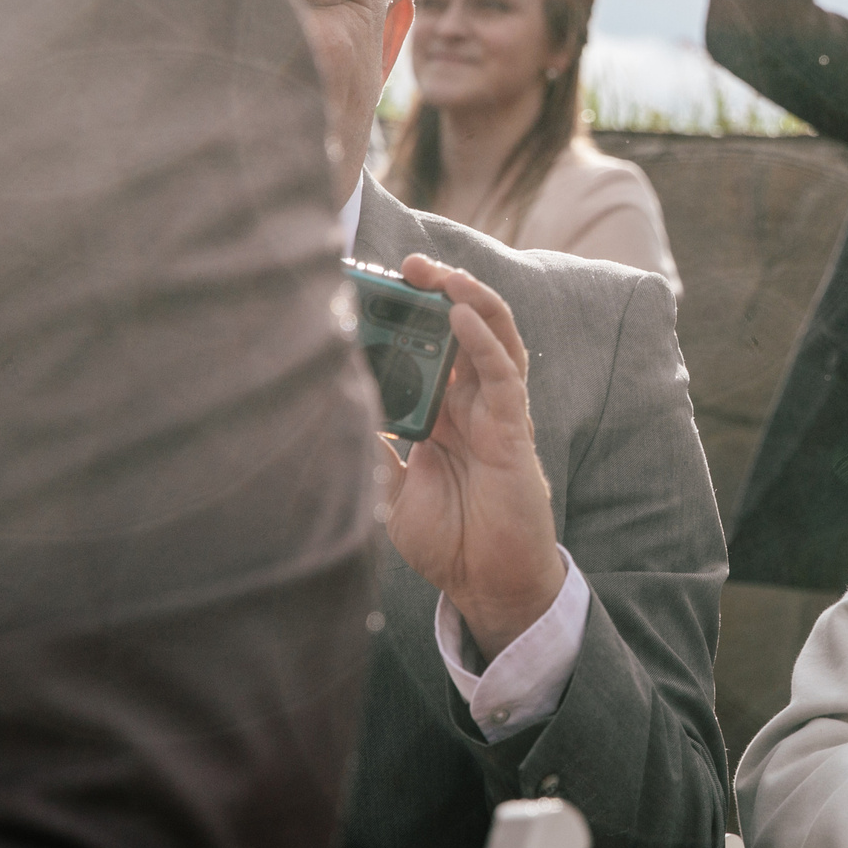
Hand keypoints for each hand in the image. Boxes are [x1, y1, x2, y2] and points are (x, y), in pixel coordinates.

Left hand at [379, 256, 563, 661]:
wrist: (485, 583)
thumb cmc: (446, 540)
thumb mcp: (388, 491)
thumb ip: (370, 450)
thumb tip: (333, 410)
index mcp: (442, 414)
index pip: (427, 349)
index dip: (408, 317)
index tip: (375, 287)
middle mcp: (471, 404)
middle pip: (461, 330)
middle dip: (439, 292)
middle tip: (408, 264)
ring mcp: (496, 413)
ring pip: (493, 338)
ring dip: (471, 299)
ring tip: (441, 274)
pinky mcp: (514, 430)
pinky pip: (505, 374)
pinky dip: (485, 340)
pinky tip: (461, 315)